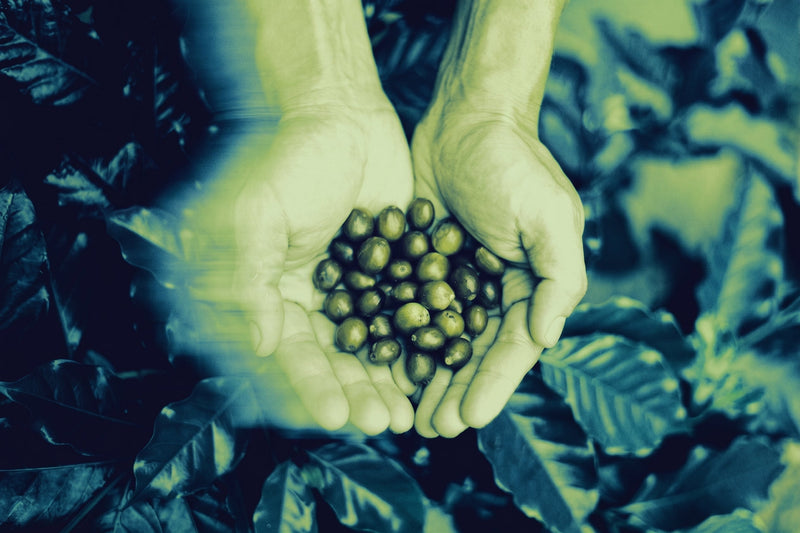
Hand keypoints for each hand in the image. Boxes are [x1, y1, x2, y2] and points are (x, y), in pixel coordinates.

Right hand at [167, 0, 415, 435]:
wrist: (334, 112)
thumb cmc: (285, 158)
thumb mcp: (254, 215)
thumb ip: (249, 280)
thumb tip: (258, 344)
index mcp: (264, 291)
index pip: (284, 353)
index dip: (307, 387)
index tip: (333, 416)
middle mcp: (304, 298)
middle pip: (328, 361)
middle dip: (353, 394)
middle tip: (383, 423)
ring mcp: (346, 288)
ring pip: (366, 348)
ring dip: (385, 382)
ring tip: (409, 414)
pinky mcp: (384, 272)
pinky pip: (397, 317)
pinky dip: (412, 345)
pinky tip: (430, 370)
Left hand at [406, 106, 586, 437]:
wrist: (466, 117)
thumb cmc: (513, 162)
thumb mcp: (548, 214)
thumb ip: (558, 275)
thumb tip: (547, 337)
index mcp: (530, 287)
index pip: (513, 347)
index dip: (493, 385)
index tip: (468, 418)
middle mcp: (495, 291)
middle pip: (474, 354)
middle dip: (455, 392)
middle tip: (430, 429)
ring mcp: (455, 280)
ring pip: (439, 341)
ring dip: (426, 378)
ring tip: (406, 415)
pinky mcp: (420, 264)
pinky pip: (409, 310)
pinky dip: (398, 340)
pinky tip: (381, 366)